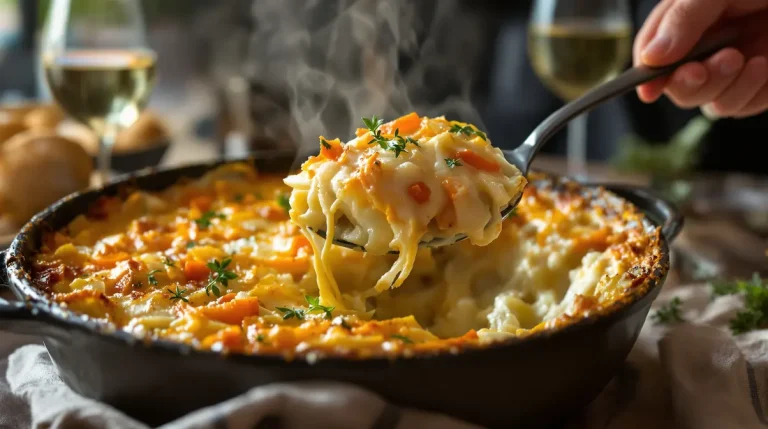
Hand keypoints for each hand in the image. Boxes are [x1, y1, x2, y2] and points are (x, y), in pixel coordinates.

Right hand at [634, 0, 767, 117]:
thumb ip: (683, 20)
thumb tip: (651, 57)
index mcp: (689, 19)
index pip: (653, 53)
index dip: (646, 74)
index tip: (649, 89)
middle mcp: (709, 46)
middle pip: (678, 86)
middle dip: (688, 84)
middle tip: (702, 70)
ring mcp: (736, 67)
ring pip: (710, 103)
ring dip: (723, 89)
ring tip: (747, 61)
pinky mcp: (763, 83)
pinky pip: (745, 106)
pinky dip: (753, 93)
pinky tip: (767, 65)